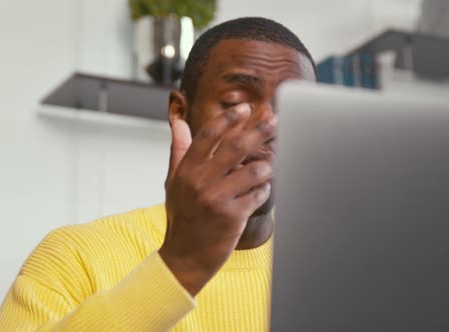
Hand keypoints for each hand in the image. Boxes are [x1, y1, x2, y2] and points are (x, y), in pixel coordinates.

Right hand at [159, 103, 275, 295]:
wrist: (184, 257)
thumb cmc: (181, 217)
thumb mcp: (173, 182)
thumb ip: (178, 151)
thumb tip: (178, 123)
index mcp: (186, 170)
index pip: (209, 136)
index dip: (228, 119)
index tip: (245, 108)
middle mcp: (200, 182)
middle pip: (235, 147)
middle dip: (259, 130)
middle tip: (275, 120)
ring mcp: (217, 200)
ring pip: (253, 171)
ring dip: (266, 166)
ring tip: (270, 165)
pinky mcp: (232, 217)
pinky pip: (257, 195)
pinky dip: (264, 190)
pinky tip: (262, 190)